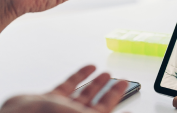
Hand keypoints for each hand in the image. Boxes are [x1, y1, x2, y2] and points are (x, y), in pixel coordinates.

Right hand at [0, 65, 127, 112]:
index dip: (117, 100)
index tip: (127, 90)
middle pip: (96, 105)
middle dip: (109, 93)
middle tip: (121, 81)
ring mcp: (61, 109)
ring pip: (83, 94)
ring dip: (96, 83)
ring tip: (106, 73)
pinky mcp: (49, 99)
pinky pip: (68, 85)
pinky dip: (79, 76)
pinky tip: (89, 68)